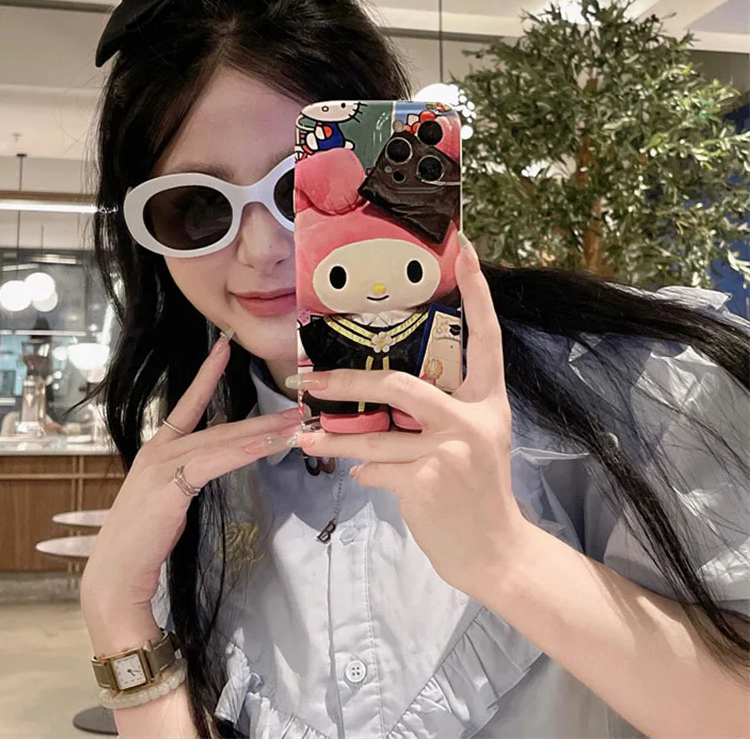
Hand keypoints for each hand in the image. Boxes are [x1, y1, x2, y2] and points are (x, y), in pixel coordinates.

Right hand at [80, 335, 301, 629]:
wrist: (115, 573)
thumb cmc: (142, 540)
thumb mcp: (168, 496)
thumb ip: (189, 474)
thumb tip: (218, 462)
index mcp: (157, 449)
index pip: (188, 404)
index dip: (207, 374)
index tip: (224, 347)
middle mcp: (159, 448)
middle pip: (220, 425)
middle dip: (261, 417)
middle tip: (295, 405)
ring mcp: (162, 463)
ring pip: (224, 440)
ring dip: (264, 432)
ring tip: (295, 423)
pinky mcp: (171, 483)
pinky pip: (218, 461)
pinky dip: (248, 452)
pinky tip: (272, 446)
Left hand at [293, 238, 531, 596]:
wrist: (496, 552)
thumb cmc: (478, 492)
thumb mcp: (472, 442)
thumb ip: (436, 417)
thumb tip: (379, 409)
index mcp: (488, 401)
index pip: (486, 337)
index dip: (477, 291)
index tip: (464, 246)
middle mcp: (473, 419)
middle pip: (401, 384)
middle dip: (348, 383)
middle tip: (311, 380)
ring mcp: (450, 451)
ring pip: (374, 435)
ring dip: (332, 438)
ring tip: (304, 435)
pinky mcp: (425, 482)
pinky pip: (374, 469)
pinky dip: (361, 471)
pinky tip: (360, 476)